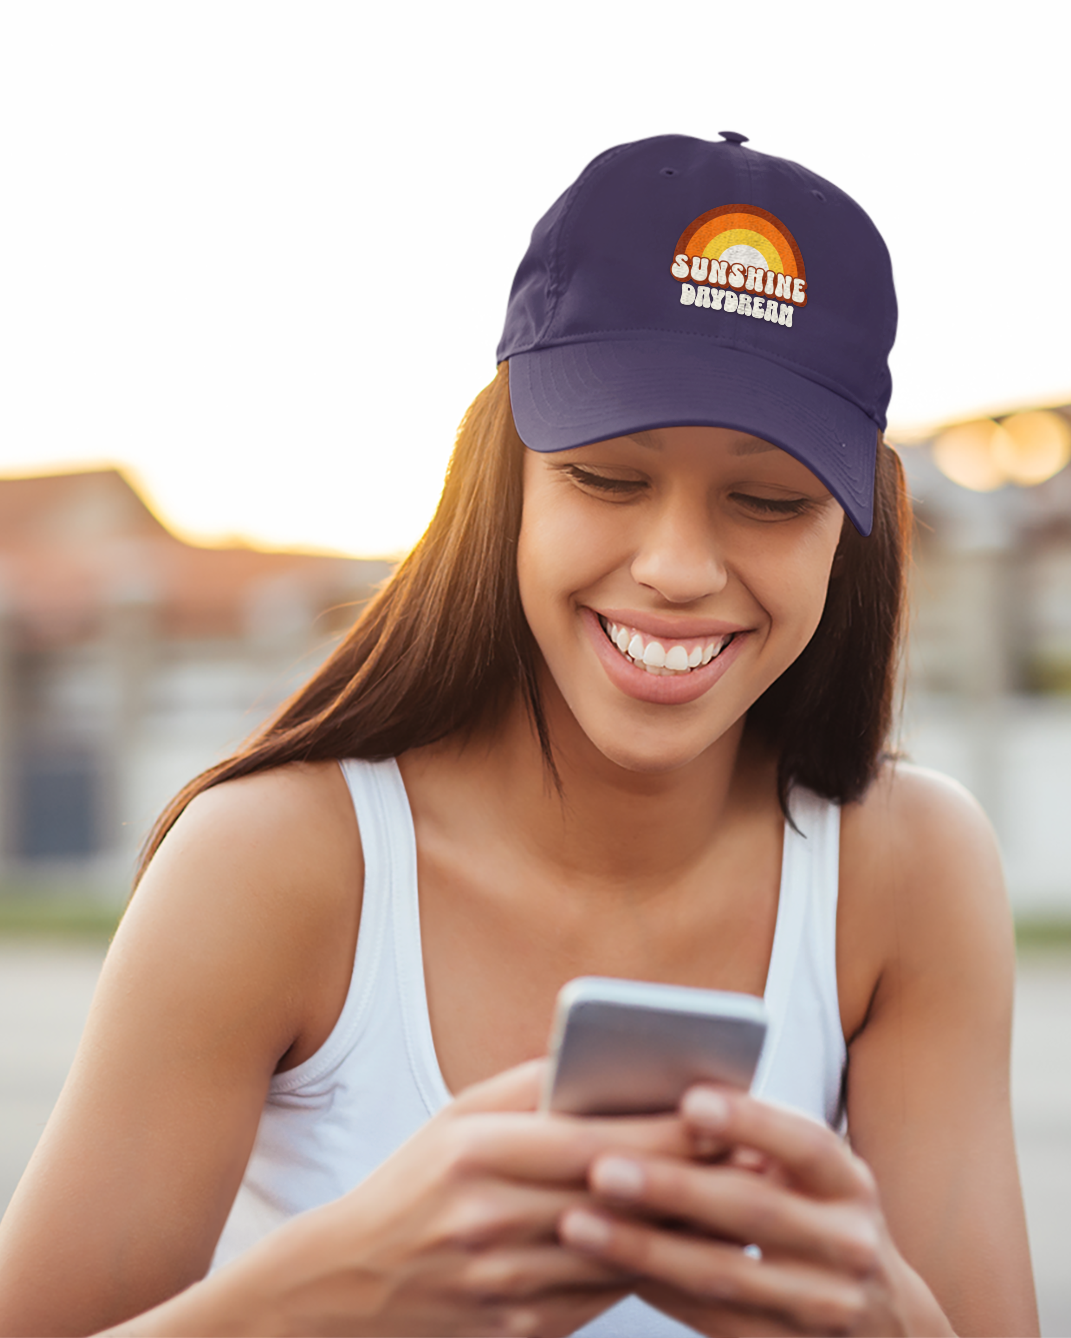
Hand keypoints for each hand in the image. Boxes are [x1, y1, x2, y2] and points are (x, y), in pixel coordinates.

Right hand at [175, 1060, 693, 1337]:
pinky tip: (681, 1246)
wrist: (350, 1285)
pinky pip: (605, 1296)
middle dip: (695, 1176)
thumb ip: (531, 1086)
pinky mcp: (523, 1330)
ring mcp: (507, 1286)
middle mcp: (493, 1221)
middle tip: (756, 1155)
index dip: (668, 1129)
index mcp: (478, 1153)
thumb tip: (610, 1059)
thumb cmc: (413, 1182)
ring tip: (740, 1201)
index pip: (597, 1139)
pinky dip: (647, 1269)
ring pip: (625, 1255)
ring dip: (687, 1230)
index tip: (724, 1112)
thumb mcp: (457, 1116)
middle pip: (621, 1197)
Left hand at [559, 1086, 948, 1336]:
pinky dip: (654, 1288)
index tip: (690, 1101)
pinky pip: (710, 1319)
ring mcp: (822, 1308)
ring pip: (721, 1274)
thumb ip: (759, 1142)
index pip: (805, 1144)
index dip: (750, 1121)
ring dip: (642, 1248)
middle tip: (600, 1166)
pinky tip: (601, 1266)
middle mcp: (847, 1245)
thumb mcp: (813, 1179)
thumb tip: (662, 1095)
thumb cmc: (818, 1220)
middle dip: (672, 1188)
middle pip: (753, 1211)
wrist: (884, 1328)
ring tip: (577, 1223)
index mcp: (848, 1184)